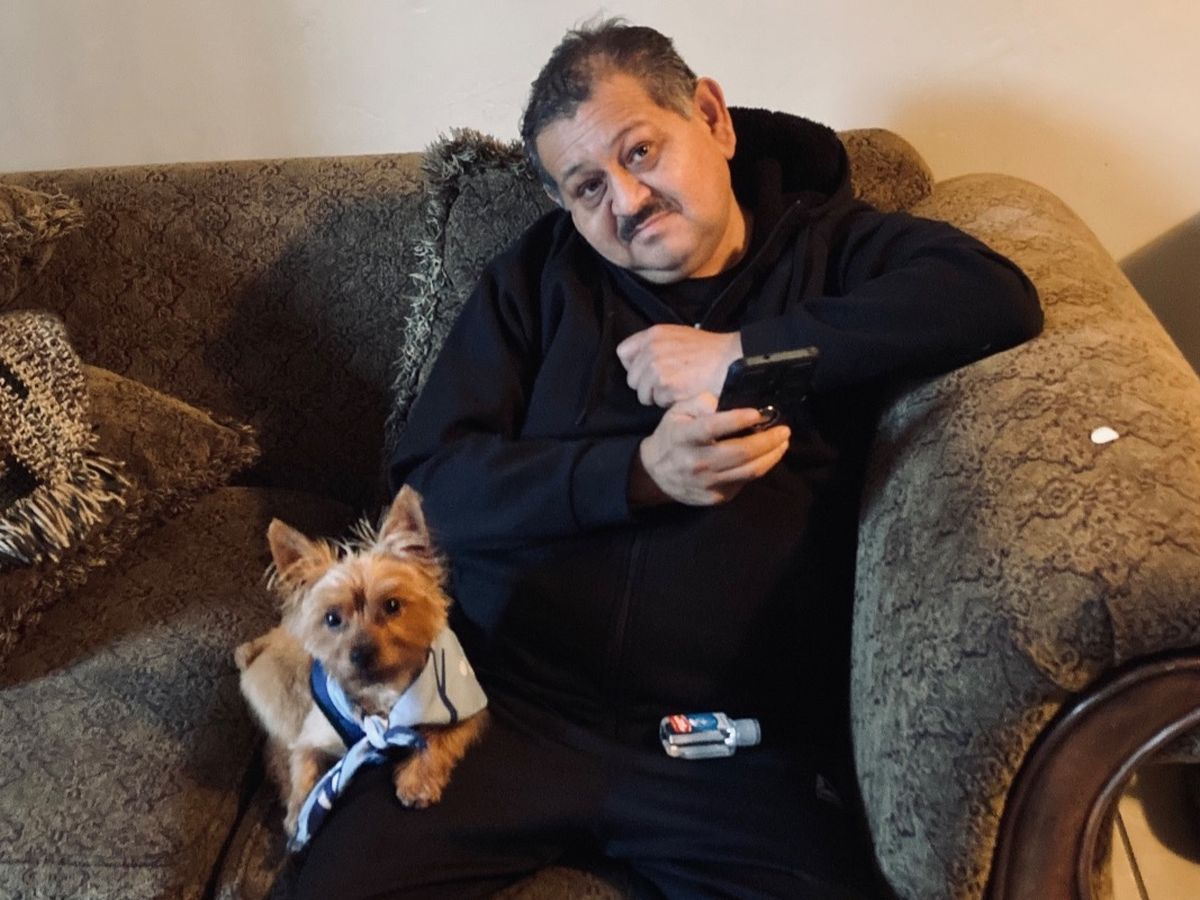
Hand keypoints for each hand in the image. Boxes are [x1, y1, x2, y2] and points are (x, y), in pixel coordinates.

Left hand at [616, 325, 741, 407]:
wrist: (732, 361)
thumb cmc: (710, 350)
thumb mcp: (679, 335)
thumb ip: (656, 345)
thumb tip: (641, 360)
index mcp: (653, 335)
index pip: (623, 352)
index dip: (633, 366)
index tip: (645, 372)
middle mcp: (651, 351)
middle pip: (632, 379)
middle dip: (646, 386)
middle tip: (666, 385)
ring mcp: (657, 370)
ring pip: (643, 394)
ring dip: (658, 396)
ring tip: (677, 389)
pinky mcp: (666, 387)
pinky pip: (659, 403)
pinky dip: (670, 403)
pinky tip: (685, 394)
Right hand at [629, 393, 789, 506]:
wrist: (655, 474)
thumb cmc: (672, 437)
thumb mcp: (677, 412)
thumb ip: (698, 402)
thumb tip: (718, 401)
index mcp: (684, 437)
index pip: (713, 427)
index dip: (737, 419)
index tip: (758, 412)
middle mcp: (696, 462)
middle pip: (741, 452)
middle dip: (768, 440)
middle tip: (784, 429)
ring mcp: (707, 483)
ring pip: (749, 471)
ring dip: (772, 455)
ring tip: (782, 442)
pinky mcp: (716, 497)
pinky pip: (744, 482)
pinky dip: (760, 467)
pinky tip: (766, 456)